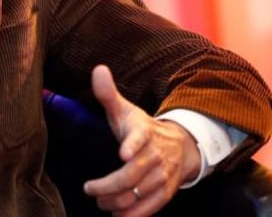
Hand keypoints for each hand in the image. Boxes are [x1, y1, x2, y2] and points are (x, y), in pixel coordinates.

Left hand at [83, 65, 201, 215]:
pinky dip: (134, 214)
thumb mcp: (125, 110)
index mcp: (144, 132)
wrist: (181, 144)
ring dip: (117, 201)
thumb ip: (108, 94)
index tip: (122, 154)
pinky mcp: (166, 192)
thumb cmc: (142, 127)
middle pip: (133, 174)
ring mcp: (163, 175)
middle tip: (89, 189)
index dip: (132, 146)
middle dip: (109, 185)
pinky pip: (152, 207)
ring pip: (140, 193)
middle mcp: (155, 155)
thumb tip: (98, 69)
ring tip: (99, 201)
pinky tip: (117, 215)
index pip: (139, 138)